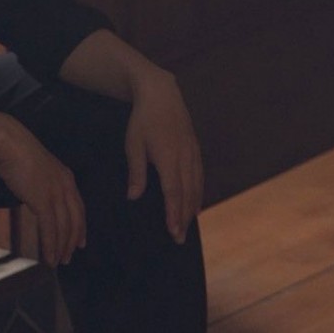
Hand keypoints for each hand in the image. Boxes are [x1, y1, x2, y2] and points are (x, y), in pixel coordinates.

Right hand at [0, 118, 85, 265]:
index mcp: (66, 178)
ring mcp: (56, 193)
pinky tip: (49, 257)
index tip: (80, 242)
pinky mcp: (43, 200)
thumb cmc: (17, 154)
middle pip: (75, 220)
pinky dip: (51, 245)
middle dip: (73, 241)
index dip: (80, 226)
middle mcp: (66, 187)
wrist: (9, 144)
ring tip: (58, 261)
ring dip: (62, 247)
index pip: (79, 208)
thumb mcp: (37, 170)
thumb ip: (42, 184)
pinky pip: (51, 229)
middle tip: (69, 257)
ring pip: (64, 228)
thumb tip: (37, 199)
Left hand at [125, 69, 203, 242]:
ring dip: (193, 208)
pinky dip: (198, 192)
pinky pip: (199, 175)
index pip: (173, 193)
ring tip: (188, 225)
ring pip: (196, 186)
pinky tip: (196, 202)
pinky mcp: (195, 149)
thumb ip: (136, 172)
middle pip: (187, 194)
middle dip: (184, 218)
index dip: (174, 214)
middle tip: (180, 239)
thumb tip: (134, 197)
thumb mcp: (133, 145)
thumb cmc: (143, 120)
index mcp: (168, 158)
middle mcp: (184, 158)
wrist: (161, 94)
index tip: (174, 232)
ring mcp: (192, 153)